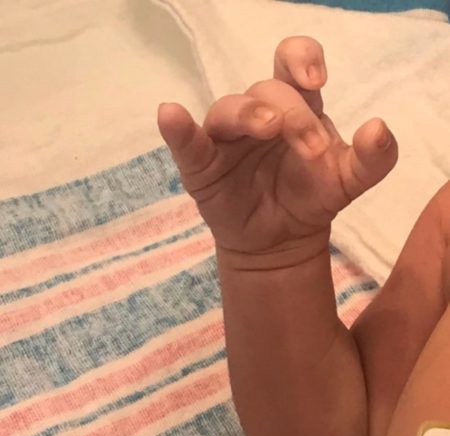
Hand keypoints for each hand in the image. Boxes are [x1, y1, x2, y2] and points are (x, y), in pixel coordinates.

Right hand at [158, 37, 397, 258]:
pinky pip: (187, 142)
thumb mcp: (348, 180)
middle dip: (290, 114)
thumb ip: (372, 158)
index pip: (292, 63)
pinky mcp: (201, 164)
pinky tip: (170, 115)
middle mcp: (257, 114)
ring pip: (228, 109)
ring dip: (246, 115)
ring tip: (265, 129)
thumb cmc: (310, 198)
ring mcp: (226, 138)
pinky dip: (178, 129)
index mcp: (294, 107)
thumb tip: (378, 127)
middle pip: (266, 91)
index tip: (315, 79)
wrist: (281, 240)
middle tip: (309, 147)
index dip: (301, 58)